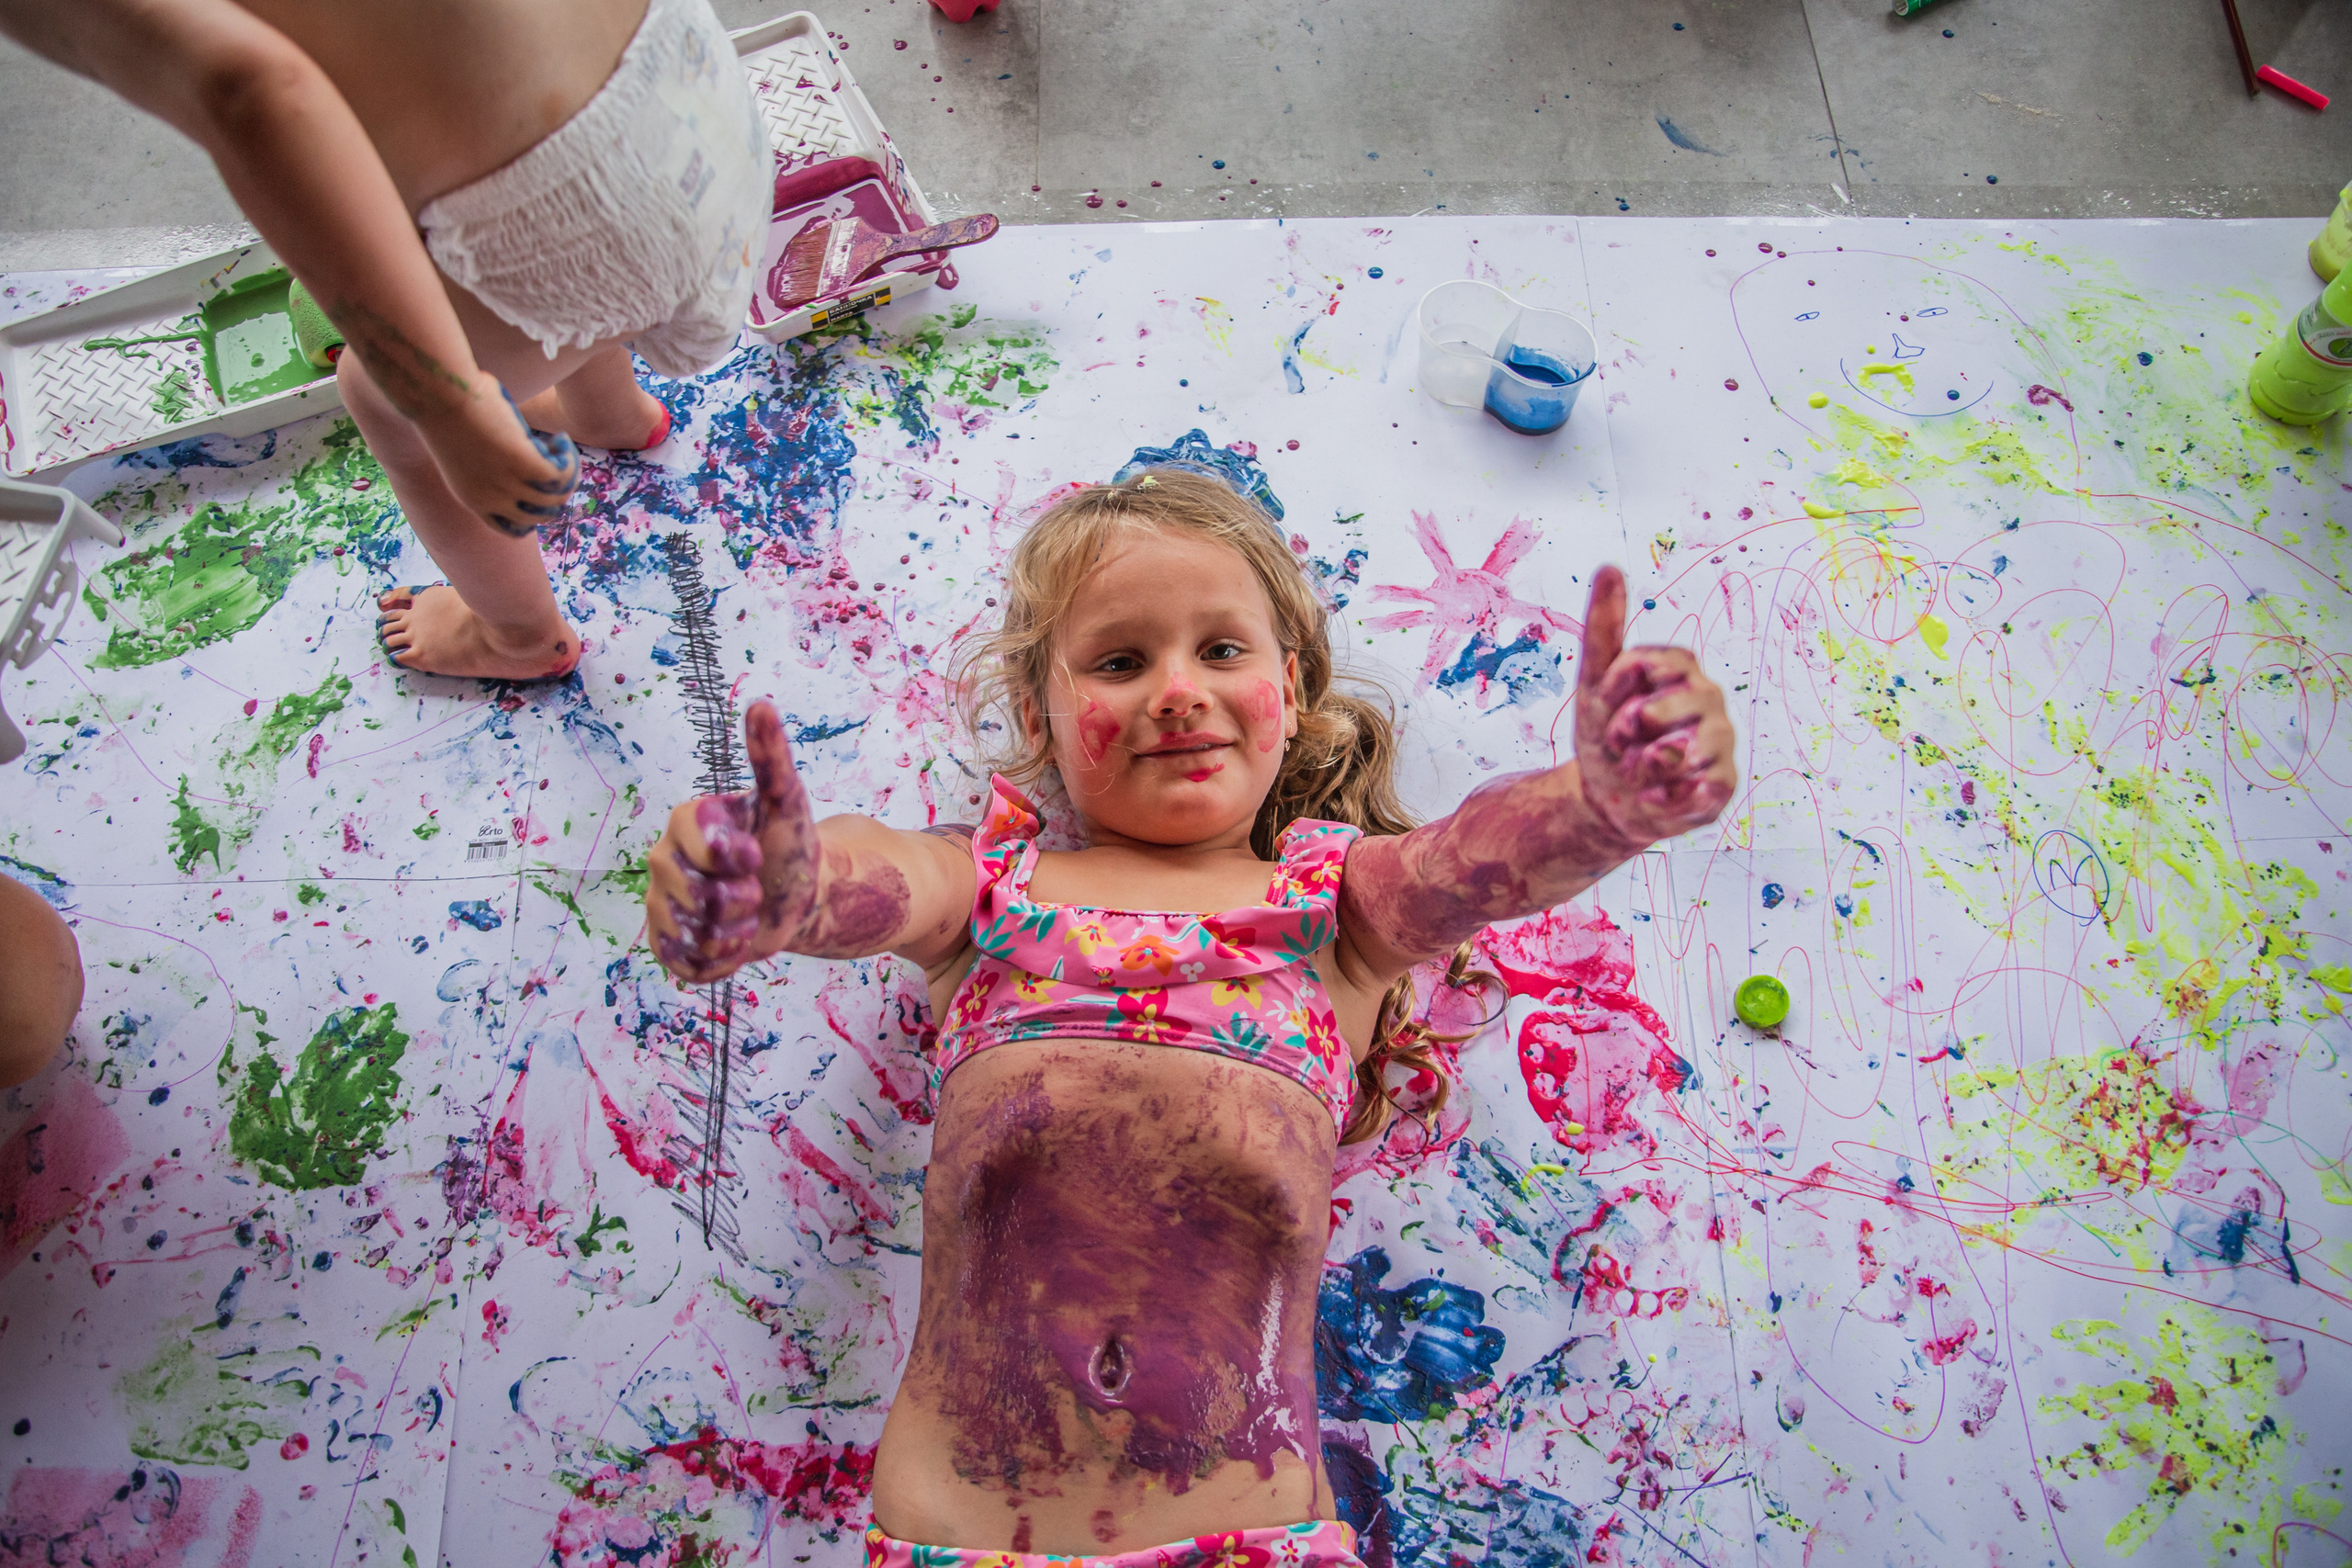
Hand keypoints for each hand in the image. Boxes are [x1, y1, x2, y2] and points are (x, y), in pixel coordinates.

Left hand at [421, 376, 579, 538]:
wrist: (440, 397)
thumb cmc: (447, 413)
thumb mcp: (465, 451)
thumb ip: (488, 465)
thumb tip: (517, 453)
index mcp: (472, 500)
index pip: (510, 528)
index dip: (531, 517)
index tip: (539, 494)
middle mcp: (491, 499)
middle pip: (540, 516)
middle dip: (556, 495)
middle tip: (557, 467)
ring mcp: (507, 484)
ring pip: (556, 496)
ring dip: (567, 472)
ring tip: (559, 446)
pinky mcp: (523, 463)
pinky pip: (561, 473)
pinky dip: (569, 458)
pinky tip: (560, 438)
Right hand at [645, 701, 821, 983]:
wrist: (798, 898)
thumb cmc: (790, 845)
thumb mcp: (787, 801)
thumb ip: (770, 756)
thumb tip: (760, 703)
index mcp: (686, 821)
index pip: (698, 845)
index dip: (733, 858)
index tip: (755, 856)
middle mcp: (663, 859)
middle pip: (698, 897)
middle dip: (741, 900)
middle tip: (755, 889)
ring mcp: (659, 902)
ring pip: (694, 934)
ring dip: (736, 932)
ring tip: (746, 915)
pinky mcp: (664, 943)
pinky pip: (685, 963)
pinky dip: (720, 961)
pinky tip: (734, 940)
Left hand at [1572, 565, 1736, 845]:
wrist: (1607, 797)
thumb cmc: (1606, 733)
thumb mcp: (1594, 681)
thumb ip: (1605, 626)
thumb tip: (1609, 566)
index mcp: (1681, 667)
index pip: (1644, 665)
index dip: (1615, 691)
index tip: (1608, 703)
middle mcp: (1709, 698)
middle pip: (1659, 712)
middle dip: (1624, 732)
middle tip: (1621, 741)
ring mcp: (1721, 742)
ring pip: (1675, 755)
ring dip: (1639, 768)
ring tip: (1637, 769)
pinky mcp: (1722, 786)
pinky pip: (1694, 793)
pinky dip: (1660, 799)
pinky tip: (1652, 796)